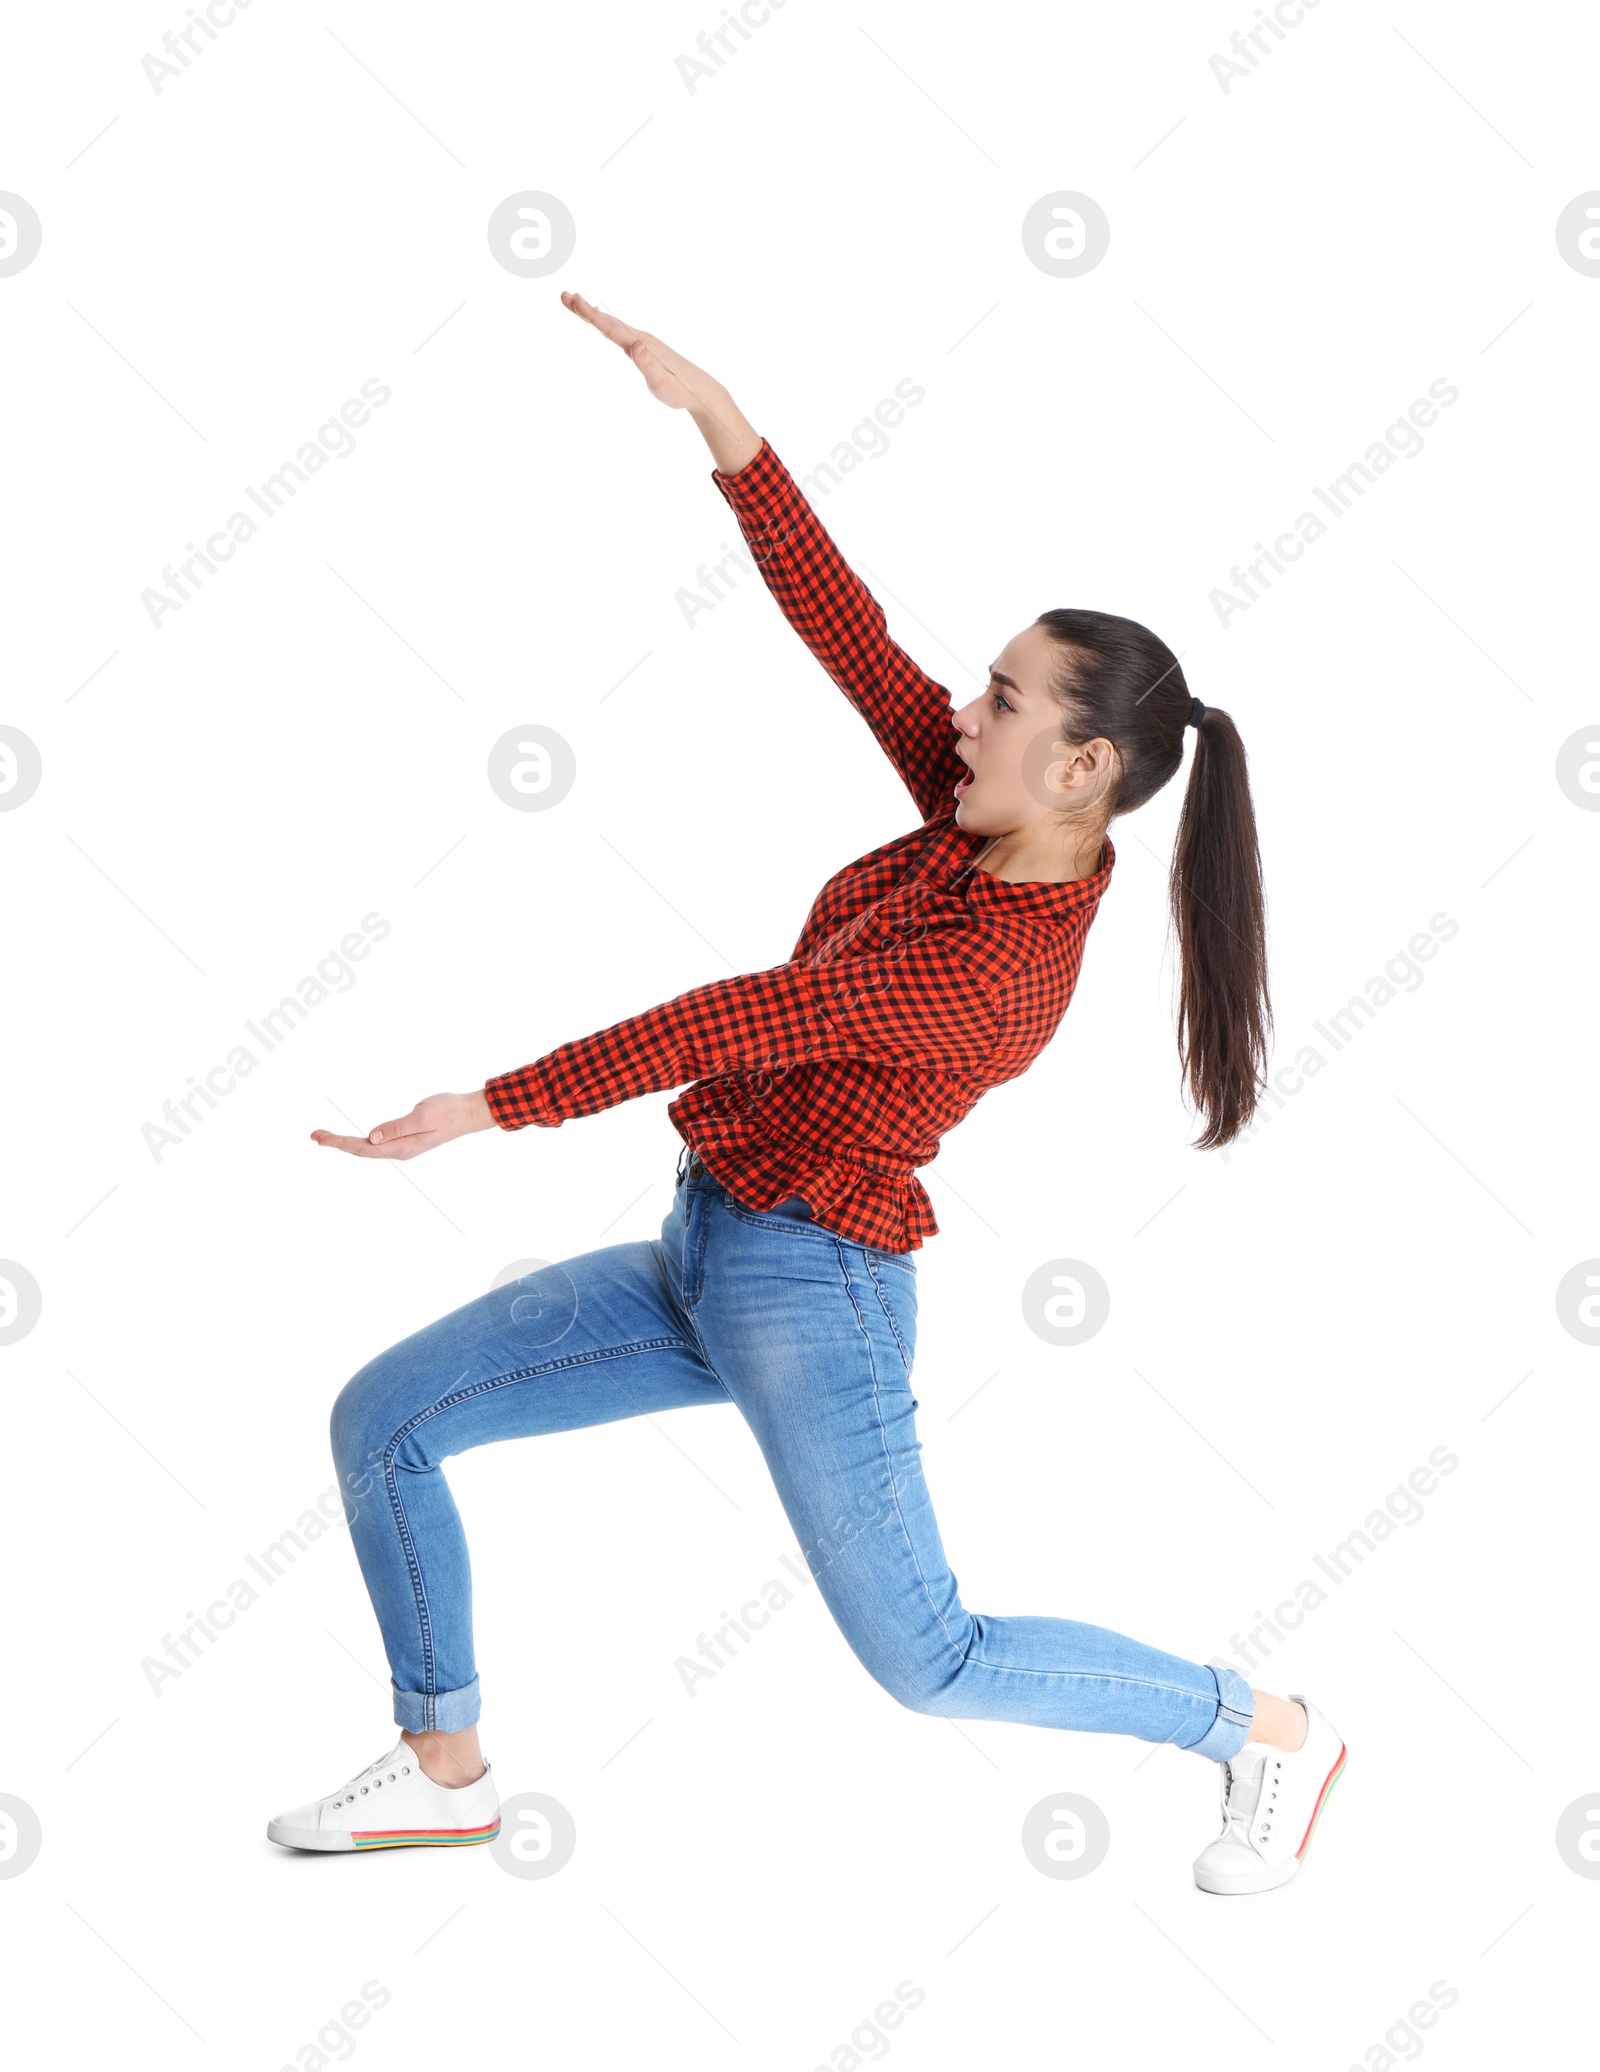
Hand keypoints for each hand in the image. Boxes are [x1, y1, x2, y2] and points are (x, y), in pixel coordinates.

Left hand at [311, 1089, 496, 1160]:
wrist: (467, 1113)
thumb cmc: (448, 1111)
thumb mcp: (422, 1116)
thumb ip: (397, 1127)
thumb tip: (372, 1137)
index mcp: (401, 1147)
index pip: (363, 1147)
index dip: (339, 1143)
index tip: (321, 1137)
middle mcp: (399, 1150)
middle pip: (361, 1150)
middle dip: (336, 1143)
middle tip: (314, 1135)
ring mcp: (402, 1146)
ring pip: (367, 1148)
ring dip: (345, 1143)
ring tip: (326, 1137)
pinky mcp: (405, 1140)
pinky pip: (376, 1144)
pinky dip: (359, 1141)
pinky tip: (353, 1140)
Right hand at [560, 290, 761, 472]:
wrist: (700, 391)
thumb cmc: (681, 391)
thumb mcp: (662, 383)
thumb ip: (648, 365)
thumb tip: (635, 346)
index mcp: (641, 344)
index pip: (610, 327)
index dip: (590, 314)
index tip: (573, 300)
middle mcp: (641, 339)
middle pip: (608, 321)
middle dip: (585, 309)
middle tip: (564, 295)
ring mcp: (643, 343)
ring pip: (613, 325)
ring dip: (593, 314)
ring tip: (576, 303)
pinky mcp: (645, 350)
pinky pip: (620, 333)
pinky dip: (606, 325)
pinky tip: (603, 324)